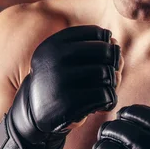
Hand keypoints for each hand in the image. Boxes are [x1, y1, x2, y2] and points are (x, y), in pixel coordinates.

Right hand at [0, 25, 120, 148]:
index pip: (98, 34)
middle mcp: (54, 59)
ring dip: (112, 84)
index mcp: (54, 44)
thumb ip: (92, 50)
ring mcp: (60, 81)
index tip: (103, 60)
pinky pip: (105, 95)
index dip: (108, 46)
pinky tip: (102, 105)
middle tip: (109, 77)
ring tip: (103, 92)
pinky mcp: (68, 103)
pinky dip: (110, 100)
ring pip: (107, 73)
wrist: (33, 114)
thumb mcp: (65, 61)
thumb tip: (115, 46)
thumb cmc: (59, 83)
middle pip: (105, 52)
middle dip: (113, 65)